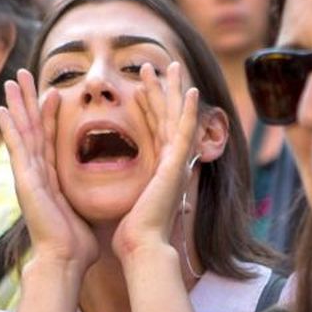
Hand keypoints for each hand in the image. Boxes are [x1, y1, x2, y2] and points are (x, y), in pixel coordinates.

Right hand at [0, 69, 96, 273]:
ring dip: (17, 105)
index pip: (50, 138)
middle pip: (32, 129)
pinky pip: (17, 149)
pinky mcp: (25, 182)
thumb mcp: (87, 209)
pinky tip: (2, 110)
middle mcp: (36, 174)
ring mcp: (28, 177)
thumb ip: (90, 196)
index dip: (49, 114)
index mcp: (51, 179)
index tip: (52, 91)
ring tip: (13, 80)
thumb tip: (110, 194)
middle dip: (27, 101)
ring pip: (22, 132)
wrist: (66, 260)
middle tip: (22, 75)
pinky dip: (9, 129)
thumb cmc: (78, 243)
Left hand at [112, 61, 199, 263]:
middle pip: (167, 117)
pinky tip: (190, 90)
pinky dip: (188, 111)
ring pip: (175, 117)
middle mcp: (171, 163)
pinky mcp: (176, 165)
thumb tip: (121, 190)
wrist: (141, 246)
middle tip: (154, 66)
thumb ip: (129, 188)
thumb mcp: (128, 201)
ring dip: (172, 91)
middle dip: (162, 91)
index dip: (149, 106)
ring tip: (167, 66)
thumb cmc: (131, 232)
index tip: (140, 87)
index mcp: (159, 168)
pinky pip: (184, 131)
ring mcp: (176, 163)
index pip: (154, 129)